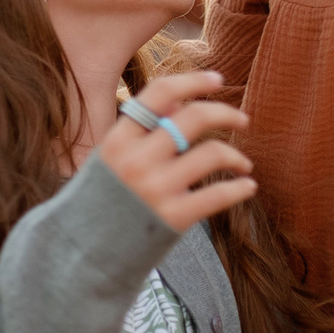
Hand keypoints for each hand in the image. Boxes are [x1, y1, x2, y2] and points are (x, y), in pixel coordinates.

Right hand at [98, 71, 257, 231]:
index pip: (160, 93)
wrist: (85, 253)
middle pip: (194, 117)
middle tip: (242, 120)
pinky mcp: (174, 218)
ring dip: (236, 156)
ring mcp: (156, 189)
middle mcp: (138, 160)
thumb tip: (180, 102)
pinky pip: (218, 195)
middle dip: (226, 113)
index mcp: (119, 139)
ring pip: (212, 153)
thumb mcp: (111, 159)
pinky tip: (248, 186)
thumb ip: (141, 131)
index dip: (193, 81)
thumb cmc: (103, 201)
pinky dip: (240, 188)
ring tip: (244, 164)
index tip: (218, 79)